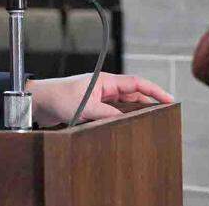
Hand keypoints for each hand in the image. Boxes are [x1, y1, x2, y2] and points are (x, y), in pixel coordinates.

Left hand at [25, 73, 173, 126]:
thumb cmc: (58, 97)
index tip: (169, 99)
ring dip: (135, 112)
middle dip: (149, 102)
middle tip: (165, 113)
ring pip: (123, 105)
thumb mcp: (86, 107)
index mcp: (105, 81)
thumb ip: (106, 114)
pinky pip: (113, 113)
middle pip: (133, 94)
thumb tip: (124, 121)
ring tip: (151, 121)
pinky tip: (127, 127)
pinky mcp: (91, 108)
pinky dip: (122, 118)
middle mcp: (103, 88)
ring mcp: (98, 98)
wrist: (38, 102)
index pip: (136, 83)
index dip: (154, 90)